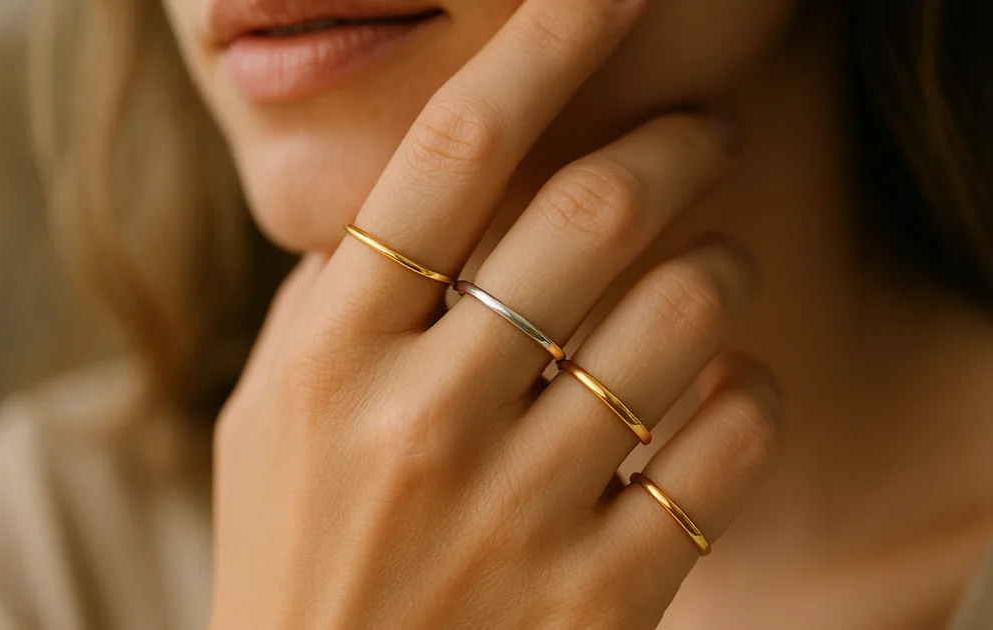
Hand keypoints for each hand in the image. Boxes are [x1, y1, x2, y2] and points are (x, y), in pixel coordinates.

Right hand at [209, 0, 780, 626]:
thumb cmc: (294, 557)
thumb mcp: (267, 421)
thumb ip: (330, 306)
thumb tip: (410, 207)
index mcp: (330, 357)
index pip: (449, 152)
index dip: (541, 42)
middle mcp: (422, 418)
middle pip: (591, 211)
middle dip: (677, 143)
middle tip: (704, 132)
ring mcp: (517, 509)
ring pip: (682, 318)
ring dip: (722, 263)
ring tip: (716, 263)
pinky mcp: (601, 593)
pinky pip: (726, 446)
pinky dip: (748, 393)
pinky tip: (723, 389)